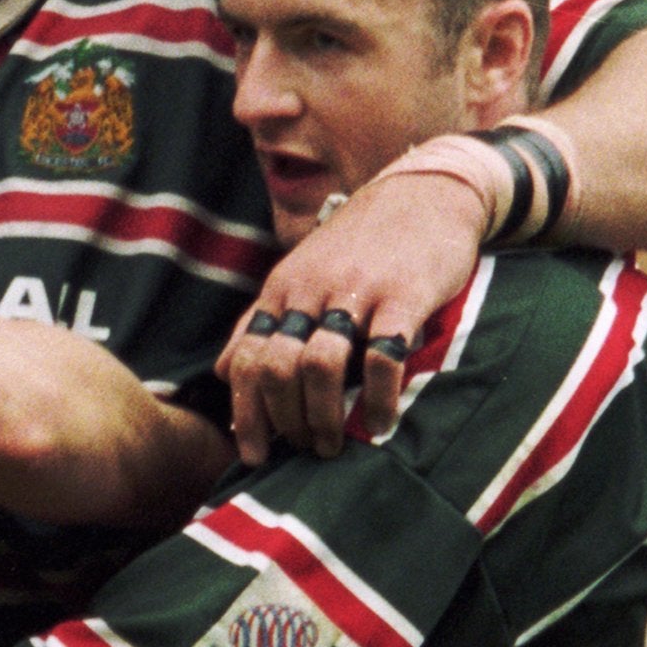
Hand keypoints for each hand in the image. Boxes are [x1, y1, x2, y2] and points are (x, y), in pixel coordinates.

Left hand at [218, 164, 487, 461]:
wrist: (426, 191)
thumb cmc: (362, 242)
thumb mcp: (301, 271)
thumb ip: (261, 319)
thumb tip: (220, 370)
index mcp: (283, 289)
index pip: (246, 358)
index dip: (245, 412)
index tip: (253, 454)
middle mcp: (312, 290)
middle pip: (277, 368)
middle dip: (284, 420)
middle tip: (304, 448)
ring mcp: (358, 292)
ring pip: (320, 365)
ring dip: (323, 416)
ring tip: (334, 444)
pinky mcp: (405, 296)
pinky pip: (383, 357)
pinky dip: (379, 399)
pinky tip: (382, 423)